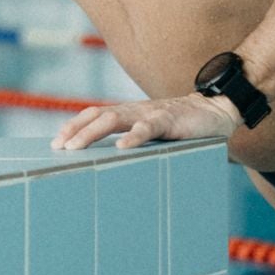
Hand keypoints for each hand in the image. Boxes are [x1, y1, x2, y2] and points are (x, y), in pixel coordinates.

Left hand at [52, 94, 238, 150]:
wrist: (218, 110)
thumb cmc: (183, 125)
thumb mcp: (154, 133)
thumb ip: (136, 142)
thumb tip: (114, 164)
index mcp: (130, 113)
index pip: (95, 114)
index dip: (75, 125)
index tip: (56, 142)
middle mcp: (135, 110)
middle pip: (98, 115)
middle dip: (75, 130)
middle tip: (58, 147)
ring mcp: (151, 113)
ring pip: (115, 118)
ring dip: (92, 133)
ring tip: (75, 147)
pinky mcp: (170, 120)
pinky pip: (148, 127)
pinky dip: (133, 136)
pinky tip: (122, 147)